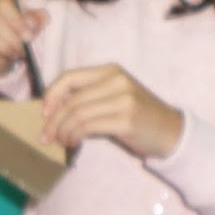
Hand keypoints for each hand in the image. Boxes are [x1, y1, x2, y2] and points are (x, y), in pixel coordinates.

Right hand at [0, 0, 45, 77]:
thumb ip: (35, 18)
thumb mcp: (29, 19)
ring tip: (15, 53)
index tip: (28, 36)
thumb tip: (35, 21)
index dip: (16, 21)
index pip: (2, 2)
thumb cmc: (15, 24)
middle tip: (23, 49)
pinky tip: (3, 55)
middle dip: (11, 38)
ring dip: (3, 47)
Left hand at [41, 64, 182, 158]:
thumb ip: (88, 95)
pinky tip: (73, 143)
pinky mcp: (126, 120)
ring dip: (62, 131)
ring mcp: (123, 99)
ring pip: (77, 114)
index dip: (51, 94)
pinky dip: (75, 136)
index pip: (70, 77)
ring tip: (60, 141)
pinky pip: (89, 127)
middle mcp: (117, 81)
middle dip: (53, 120)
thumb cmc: (136, 115)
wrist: (170, 131)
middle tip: (45, 136)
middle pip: (71, 99)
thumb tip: (52, 108)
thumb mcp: (114, 96)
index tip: (43, 113)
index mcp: (110, 71)